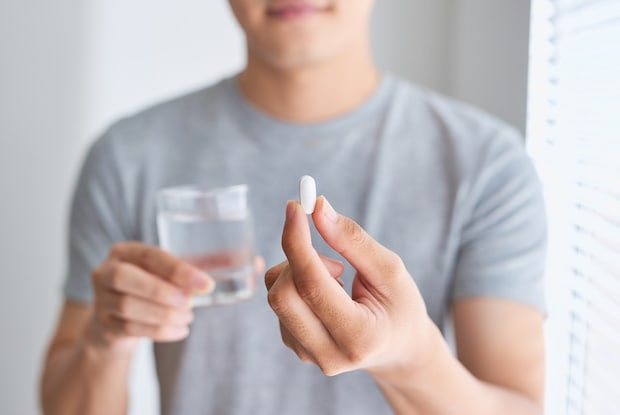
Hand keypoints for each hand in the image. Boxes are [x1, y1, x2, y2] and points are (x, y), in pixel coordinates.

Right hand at [87, 242, 214, 355]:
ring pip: (127, 305)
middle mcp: (105, 272)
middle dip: (161, 291)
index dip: (178, 270)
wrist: (116, 324)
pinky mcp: (103, 325)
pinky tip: (180, 330)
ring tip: (187, 317)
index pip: (150, 255)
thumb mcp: (161, 276)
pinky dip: (160, 331)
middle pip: (124, 277)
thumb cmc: (146, 291)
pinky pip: (130, 328)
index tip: (206, 284)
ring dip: (164, 314)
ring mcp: (100, 299)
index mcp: (124, 252)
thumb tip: (207, 283)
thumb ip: (183, 275)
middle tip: (189, 302)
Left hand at [265, 197, 434, 376]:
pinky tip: (328, 294)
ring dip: (301, 271)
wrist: (399, 349)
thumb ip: (353, 240)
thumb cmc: (400, 306)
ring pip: (276, 296)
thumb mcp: (391, 270)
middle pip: (283, 295)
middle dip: (298, 258)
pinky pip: (279, 303)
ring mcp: (307, 354)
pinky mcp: (295, 347)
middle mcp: (328, 354)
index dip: (298, 242)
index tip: (294, 207)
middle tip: (333, 255)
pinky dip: (297, 284)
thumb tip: (318, 209)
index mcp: (358, 337)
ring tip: (339, 280)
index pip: (312, 286)